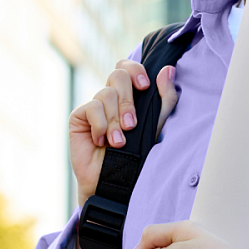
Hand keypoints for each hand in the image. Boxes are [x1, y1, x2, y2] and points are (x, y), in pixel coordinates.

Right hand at [68, 59, 178, 205]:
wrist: (116, 181)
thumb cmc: (138, 154)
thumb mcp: (157, 125)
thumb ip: (165, 98)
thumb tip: (168, 69)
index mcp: (129, 95)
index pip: (127, 67)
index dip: (135, 70)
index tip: (145, 86)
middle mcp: (111, 98)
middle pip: (117, 75)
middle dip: (128, 101)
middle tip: (132, 125)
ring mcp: (94, 107)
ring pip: (105, 94)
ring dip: (115, 120)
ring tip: (119, 142)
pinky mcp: (79, 117)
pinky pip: (91, 108)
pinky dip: (101, 126)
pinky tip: (101, 142)